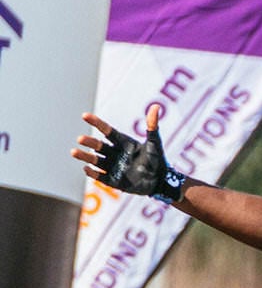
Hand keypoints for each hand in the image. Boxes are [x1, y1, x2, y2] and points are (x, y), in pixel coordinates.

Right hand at [73, 105, 188, 201]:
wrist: (161, 180)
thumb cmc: (157, 159)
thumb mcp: (155, 142)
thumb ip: (152, 126)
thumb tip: (156, 106)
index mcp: (122, 142)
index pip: (107, 131)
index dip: (96, 123)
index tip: (85, 115)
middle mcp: (114, 153)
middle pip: (98, 146)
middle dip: (89, 142)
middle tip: (80, 139)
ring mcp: (113, 167)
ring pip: (95, 161)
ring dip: (85, 157)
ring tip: (74, 151)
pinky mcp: (114, 181)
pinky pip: (101, 176)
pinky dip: (93, 173)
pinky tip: (86, 169)